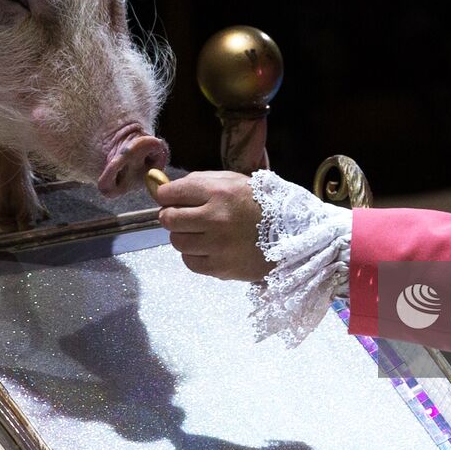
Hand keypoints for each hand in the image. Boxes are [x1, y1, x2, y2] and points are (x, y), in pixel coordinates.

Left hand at [156, 171, 272, 280]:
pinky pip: (190, 261)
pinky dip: (195, 254)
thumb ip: (197, 181)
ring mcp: (218, 246)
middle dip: (172, 216)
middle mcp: (216, 218)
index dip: (166, 195)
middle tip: (185, 216)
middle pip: (169, 219)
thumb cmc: (258, 203)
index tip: (171, 197)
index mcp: (219, 191)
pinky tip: (210, 247)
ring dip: (184, 236)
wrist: (290, 233)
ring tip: (201, 232)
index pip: (171, 193)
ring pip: (177, 242)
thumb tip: (160, 187)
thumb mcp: (233, 180)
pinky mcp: (220, 268)